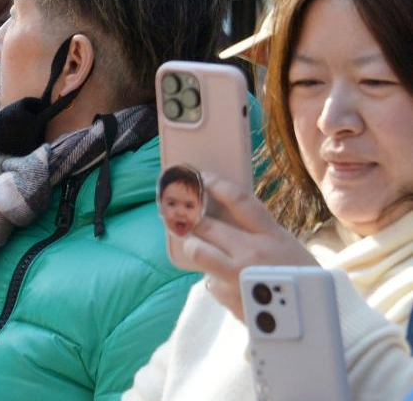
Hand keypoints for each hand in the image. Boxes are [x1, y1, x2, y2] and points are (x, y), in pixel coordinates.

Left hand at [176, 174, 317, 319]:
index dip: (216, 185)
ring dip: (193, 245)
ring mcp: (236, 275)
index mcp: (272, 236)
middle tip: (188, 218)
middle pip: (207, 225)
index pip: (239, 200)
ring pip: (197, 251)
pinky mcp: (227, 296)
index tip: (202, 178)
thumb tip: (229, 219)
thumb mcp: (289, 248)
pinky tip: (230, 285)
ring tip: (195, 245)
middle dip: (193, 219)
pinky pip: (210, 281)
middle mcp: (251, 252)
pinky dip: (215, 280)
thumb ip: (260, 234)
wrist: (314, 322)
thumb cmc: (305, 282)